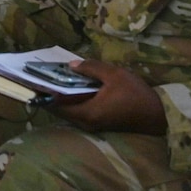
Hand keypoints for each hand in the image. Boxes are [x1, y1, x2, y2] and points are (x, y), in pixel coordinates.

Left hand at [48, 60, 167, 134]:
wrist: (157, 116)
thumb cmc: (135, 95)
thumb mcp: (114, 75)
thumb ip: (92, 68)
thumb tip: (71, 66)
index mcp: (86, 113)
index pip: (55, 105)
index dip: (43, 93)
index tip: (33, 80)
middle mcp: (85, 123)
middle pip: (60, 109)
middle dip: (51, 93)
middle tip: (44, 76)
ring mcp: (92, 125)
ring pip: (69, 111)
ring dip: (63, 97)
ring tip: (57, 79)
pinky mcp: (98, 124)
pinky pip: (79, 112)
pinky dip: (74, 101)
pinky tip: (75, 87)